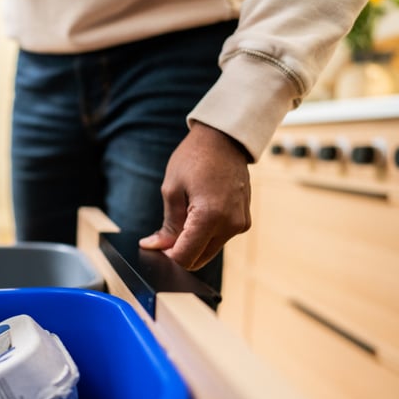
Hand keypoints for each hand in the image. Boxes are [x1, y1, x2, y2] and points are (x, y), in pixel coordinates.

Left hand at [139, 122, 250, 269]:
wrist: (224, 139)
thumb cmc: (194, 158)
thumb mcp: (171, 190)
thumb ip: (167, 225)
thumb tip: (154, 247)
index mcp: (210, 217)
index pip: (185, 257)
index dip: (167, 257)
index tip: (155, 247)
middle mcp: (230, 225)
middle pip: (198, 259)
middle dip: (178, 252)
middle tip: (163, 234)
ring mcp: (240, 224)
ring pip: (209, 251)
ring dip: (192, 243)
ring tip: (181, 217)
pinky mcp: (244, 221)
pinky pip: (220, 238)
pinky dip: (205, 235)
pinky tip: (196, 214)